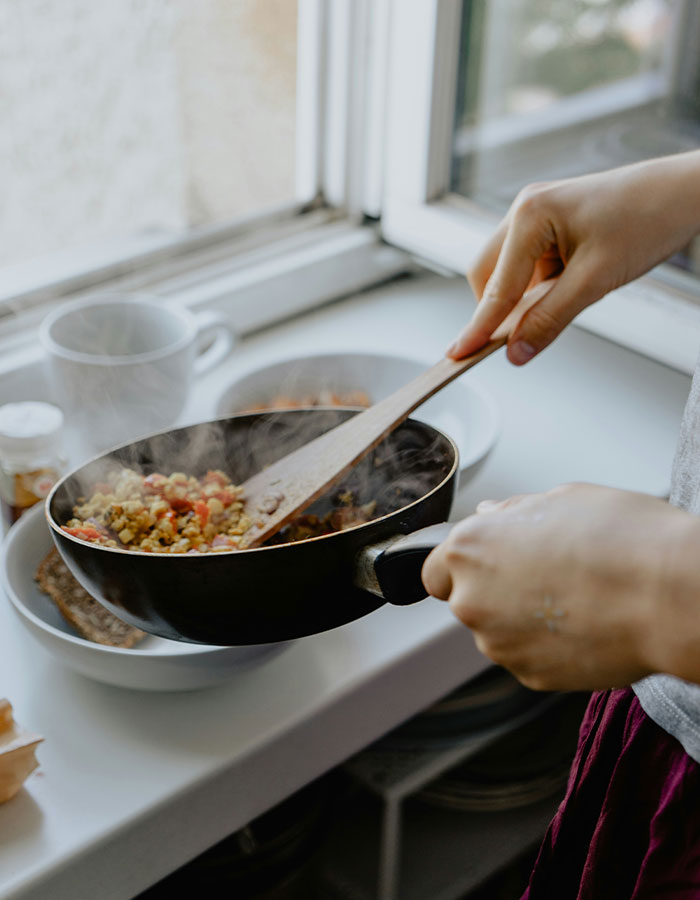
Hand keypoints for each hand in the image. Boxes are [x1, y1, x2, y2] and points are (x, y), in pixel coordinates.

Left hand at [422, 483, 699, 690]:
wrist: (666, 595)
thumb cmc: (620, 538)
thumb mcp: (562, 498)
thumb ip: (513, 512)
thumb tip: (492, 515)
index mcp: (470, 548)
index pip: (434, 570)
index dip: (462, 567)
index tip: (489, 563)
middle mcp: (472, 600)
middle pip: (467, 601)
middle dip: (496, 591)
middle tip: (546, 575)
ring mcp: (499, 644)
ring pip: (498, 632)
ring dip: (522, 620)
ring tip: (575, 598)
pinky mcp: (530, 676)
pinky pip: (528, 657)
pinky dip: (548, 646)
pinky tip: (585, 624)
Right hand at [448, 151, 699, 364]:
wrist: (685, 193)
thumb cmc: (648, 219)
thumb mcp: (596, 280)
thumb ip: (550, 319)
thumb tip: (517, 350)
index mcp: (530, 214)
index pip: (495, 287)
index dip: (478, 327)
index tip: (458, 354)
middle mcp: (525, 209)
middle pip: (487, 275)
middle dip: (498, 309)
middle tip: (515, 340)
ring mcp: (536, 215)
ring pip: (507, 272)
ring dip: (524, 298)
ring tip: (567, 299)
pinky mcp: (551, 224)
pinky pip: (529, 265)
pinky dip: (540, 287)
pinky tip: (571, 287)